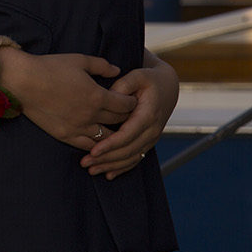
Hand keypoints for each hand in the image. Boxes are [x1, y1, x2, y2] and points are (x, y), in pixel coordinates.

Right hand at [0, 50, 135, 150]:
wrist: (22, 81)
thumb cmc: (49, 67)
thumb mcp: (79, 60)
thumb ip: (101, 65)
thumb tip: (118, 70)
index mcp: (97, 96)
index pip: (126, 105)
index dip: (132, 102)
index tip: (132, 99)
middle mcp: (91, 115)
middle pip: (119, 121)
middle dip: (127, 117)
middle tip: (128, 114)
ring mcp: (78, 128)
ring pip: (106, 138)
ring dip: (114, 134)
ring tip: (116, 129)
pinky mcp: (64, 135)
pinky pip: (88, 146)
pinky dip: (97, 145)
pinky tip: (99, 142)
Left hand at [83, 54, 178, 178]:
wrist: (167, 87)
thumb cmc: (148, 80)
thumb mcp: (138, 76)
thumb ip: (124, 84)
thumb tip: (110, 96)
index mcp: (148, 115)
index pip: (127, 135)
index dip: (110, 145)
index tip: (93, 151)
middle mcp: (152, 130)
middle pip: (128, 150)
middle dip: (106, 159)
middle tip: (84, 163)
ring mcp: (151, 138)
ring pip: (131, 157)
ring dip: (111, 166)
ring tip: (91, 170)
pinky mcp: (148, 142)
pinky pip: (136, 158)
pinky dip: (122, 168)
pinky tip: (108, 175)